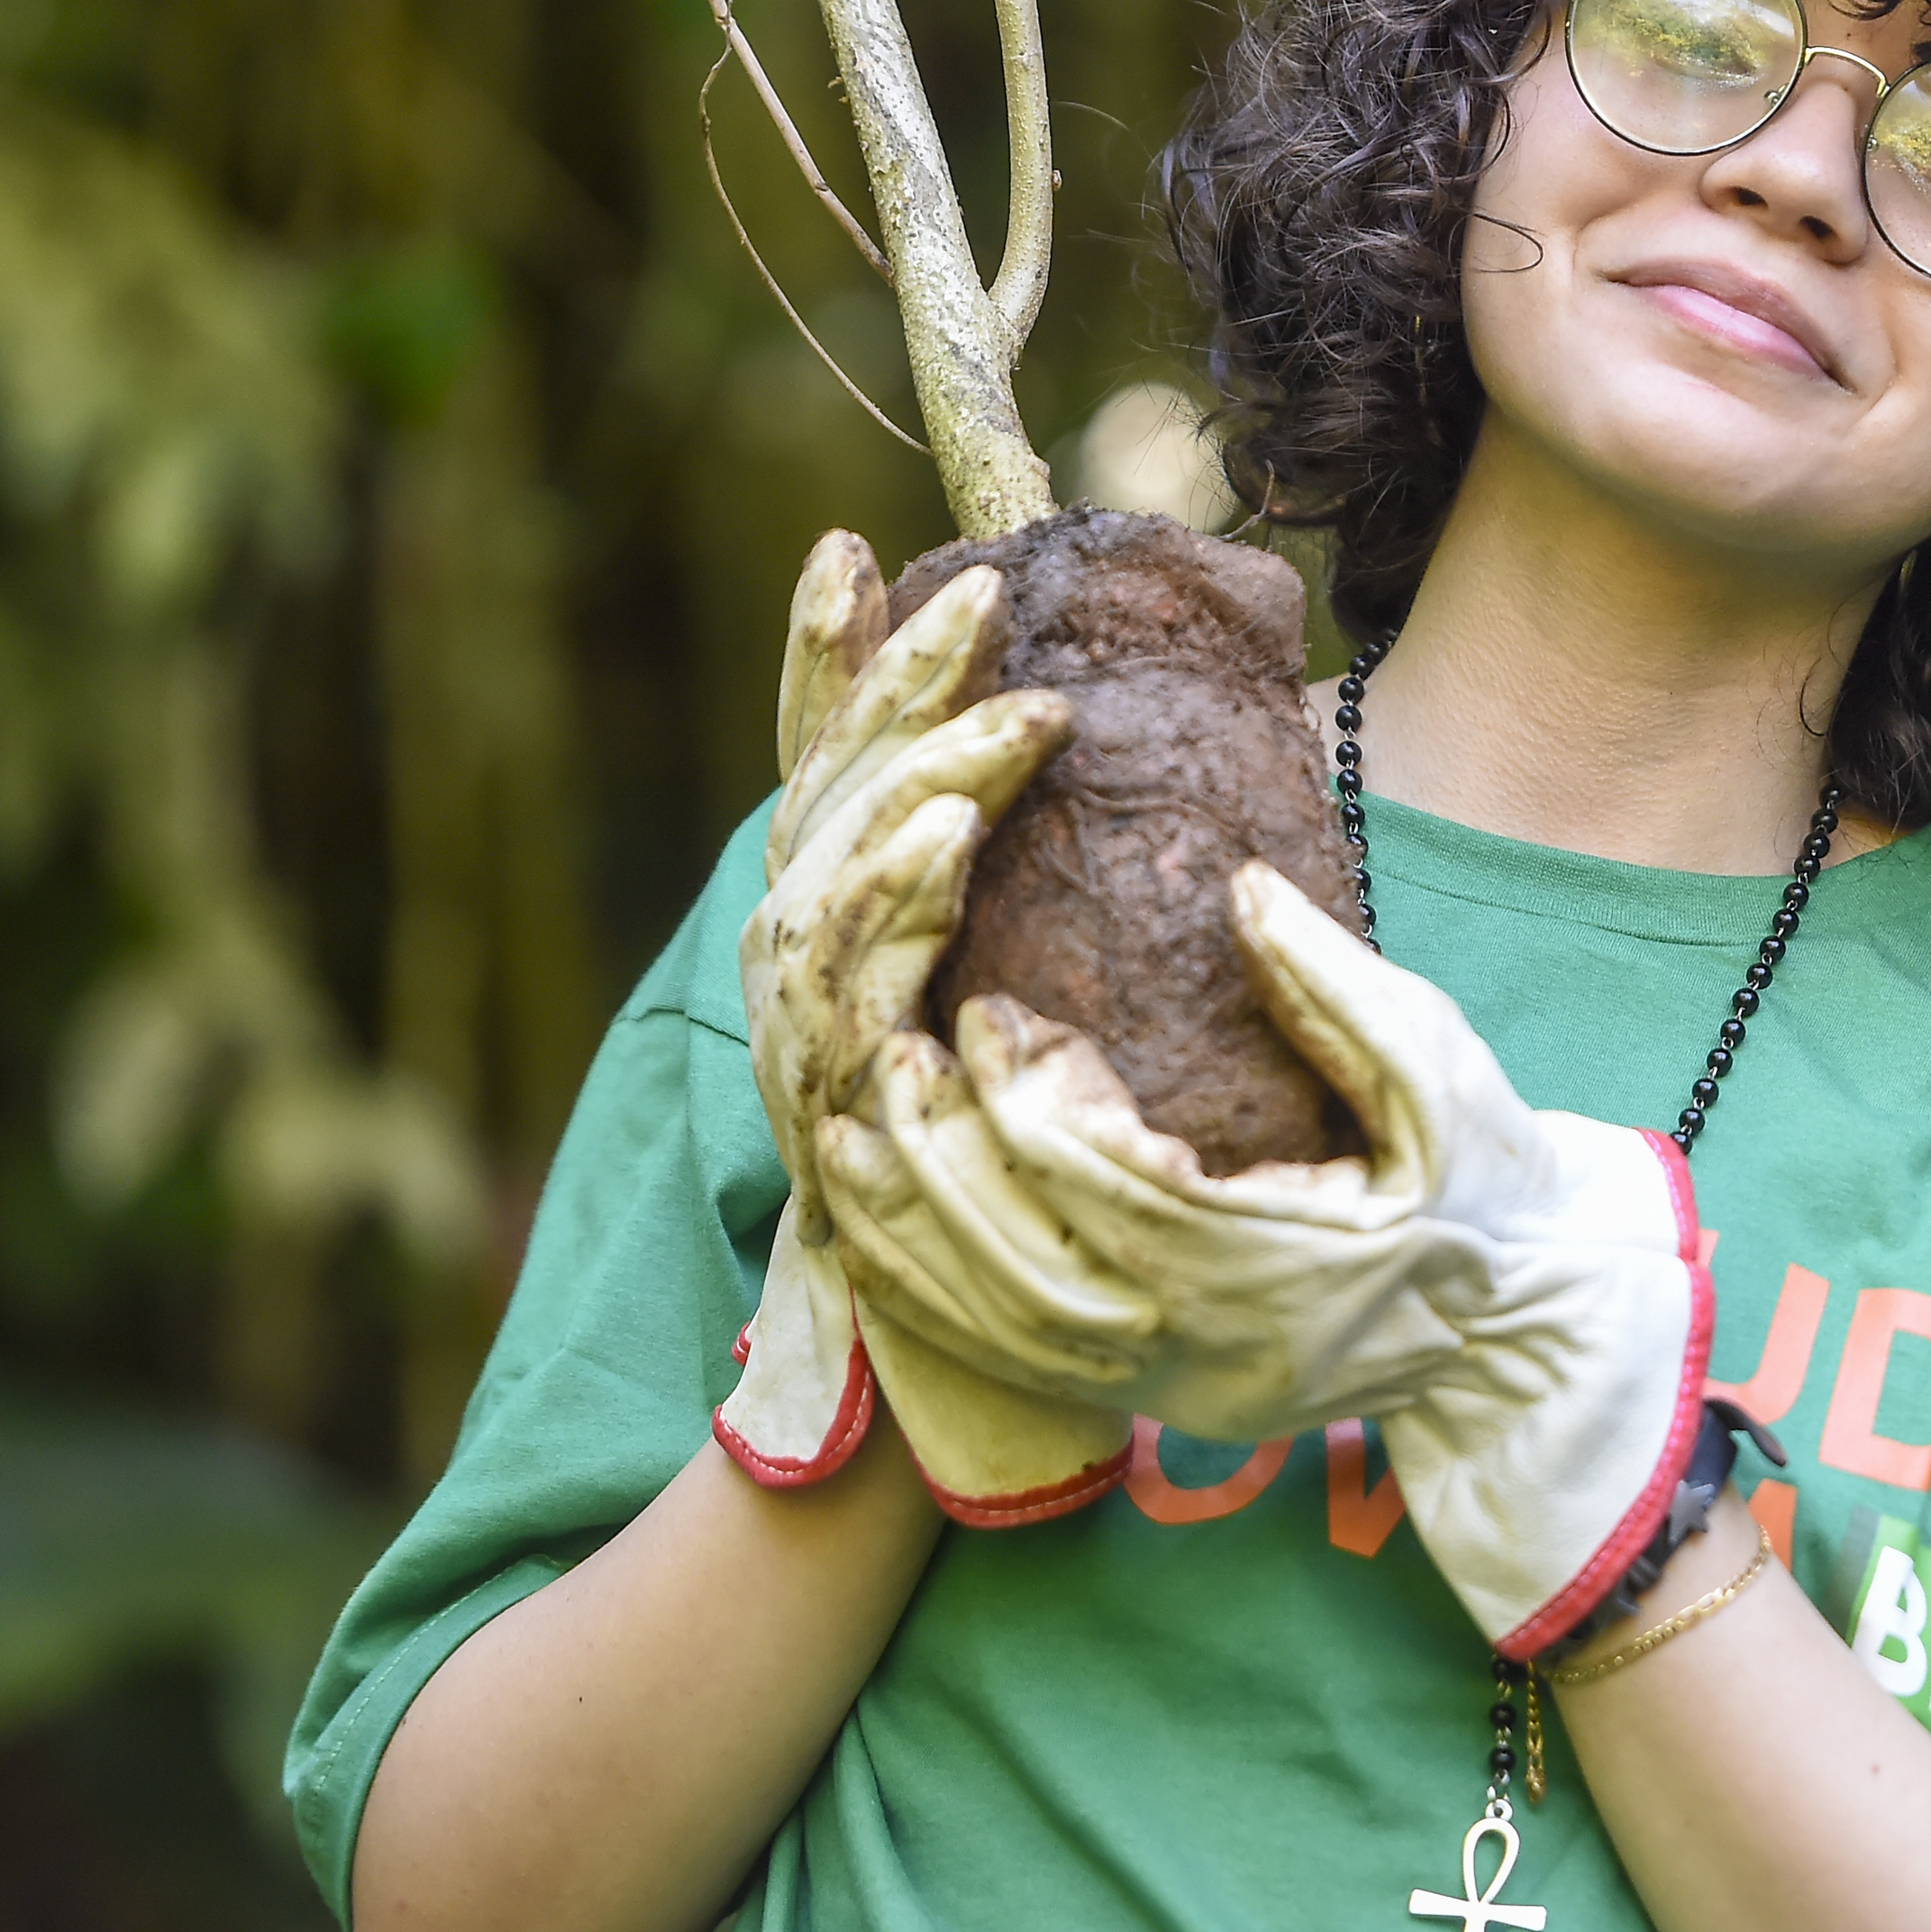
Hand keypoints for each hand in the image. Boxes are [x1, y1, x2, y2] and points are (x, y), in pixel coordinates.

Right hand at [715, 529, 1130, 1522]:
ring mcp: (803, 1041)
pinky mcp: (834, 1109)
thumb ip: (1043, 908)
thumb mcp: (1050, 1014)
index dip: (822, 661)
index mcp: (852, 934)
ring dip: (917, 776)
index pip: (824, 770)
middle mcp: (800, 974)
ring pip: (830, 867)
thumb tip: (1130, 782)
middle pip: (820, 792)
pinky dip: (897, 895)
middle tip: (976, 593)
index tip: (850, 547)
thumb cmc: (1055, 1189)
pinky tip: (955, 835)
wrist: (993, 1384)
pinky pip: (853, 979)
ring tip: (1010, 710)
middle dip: (888, 679)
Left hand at [815, 862, 1710, 1655]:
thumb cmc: (1479, 1179)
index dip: (1034, 1101)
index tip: (995, 1012)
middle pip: (1029, 1271)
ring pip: (997, 1332)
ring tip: (849, 1133)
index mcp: (1283, 1262)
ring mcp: (1170, 1386)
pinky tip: (878, 1223)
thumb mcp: (1440, 1068)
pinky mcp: (1146, 1397)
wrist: (1513, 1324)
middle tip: (894, 1056)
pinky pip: (1006, 1365)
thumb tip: (1237, 887)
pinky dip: (924, 1299)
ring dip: (910, 1233)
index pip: (1118, 1191)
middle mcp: (1209, 1345)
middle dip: (945, 1162)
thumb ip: (1335, 984)